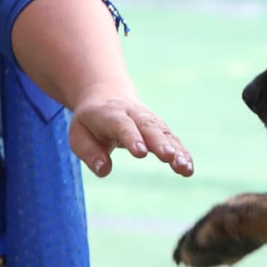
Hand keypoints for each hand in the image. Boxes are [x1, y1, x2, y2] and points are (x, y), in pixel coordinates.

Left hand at [67, 93, 192, 178]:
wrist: (106, 96)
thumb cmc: (90, 122)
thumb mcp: (78, 135)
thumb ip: (89, 153)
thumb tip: (104, 170)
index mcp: (110, 114)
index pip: (122, 125)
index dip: (132, 138)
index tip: (141, 153)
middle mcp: (134, 114)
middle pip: (148, 127)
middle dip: (160, 143)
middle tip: (169, 157)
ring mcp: (150, 120)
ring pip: (164, 133)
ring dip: (176, 150)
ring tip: (184, 168)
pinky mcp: (160, 128)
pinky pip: (172, 140)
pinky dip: (182, 153)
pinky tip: (188, 168)